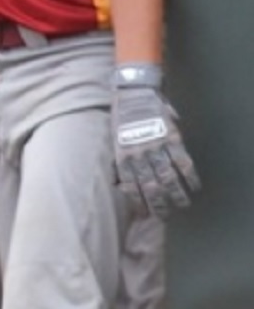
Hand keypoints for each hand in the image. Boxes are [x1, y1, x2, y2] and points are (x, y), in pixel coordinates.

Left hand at [113, 65, 197, 216]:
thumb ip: (119, 159)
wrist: (134, 92)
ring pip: (168, 178)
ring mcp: (157, 146)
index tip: (144, 213)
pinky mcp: (172, 138)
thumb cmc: (121, 116)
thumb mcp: (113, 139)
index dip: (138, 202)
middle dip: (158, 204)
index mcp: (122, 155)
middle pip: (150, 186)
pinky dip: (191, 176)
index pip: (130, 186)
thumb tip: (118, 182)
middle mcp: (139, 154)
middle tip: (165, 216)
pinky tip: (195, 186)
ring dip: (177, 194)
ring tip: (183, 205)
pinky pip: (183, 162)